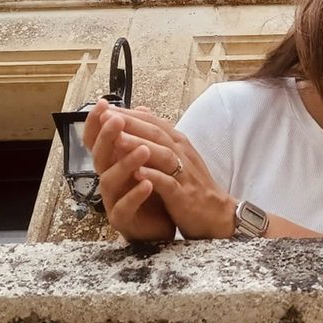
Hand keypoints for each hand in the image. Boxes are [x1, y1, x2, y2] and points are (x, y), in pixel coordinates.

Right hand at [82, 99, 174, 242]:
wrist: (163, 223)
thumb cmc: (151, 189)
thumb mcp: (146, 159)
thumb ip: (141, 135)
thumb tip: (141, 107)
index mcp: (112, 162)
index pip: (97, 140)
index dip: (96, 122)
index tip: (103, 103)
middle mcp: (108, 179)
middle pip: (100, 156)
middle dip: (107, 137)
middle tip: (117, 121)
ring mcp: (112, 200)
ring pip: (110, 180)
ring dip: (126, 163)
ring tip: (143, 150)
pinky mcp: (123, 219)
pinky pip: (125, 206)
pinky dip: (135, 194)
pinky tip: (147, 183)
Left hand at [89, 104, 238, 239]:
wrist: (216, 213)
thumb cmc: (193, 184)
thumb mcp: (177, 155)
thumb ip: (159, 136)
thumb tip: (141, 112)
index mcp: (178, 142)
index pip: (152, 122)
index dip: (130, 114)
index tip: (106, 108)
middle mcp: (181, 153)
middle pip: (155, 133)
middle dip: (130, 123)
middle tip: (107, 116)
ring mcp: (183, 173)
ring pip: (161, 154)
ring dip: (139, 146)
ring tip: (117, 139)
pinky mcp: (183, 194)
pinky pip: (167, 183)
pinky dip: (153, 177)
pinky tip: (136, 173)